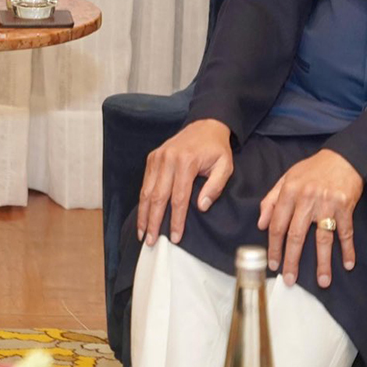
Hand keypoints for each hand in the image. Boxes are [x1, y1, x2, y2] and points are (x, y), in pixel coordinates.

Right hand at [137, 119, 234, 246]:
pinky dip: (142, 200)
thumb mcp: (225, 166)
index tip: (174, 237)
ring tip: (141, 233)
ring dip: (143, 214)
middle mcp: (168, 159)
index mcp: (186, 162)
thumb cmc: (216, 149)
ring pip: (146, 191)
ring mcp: (158, 158)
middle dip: (153, 222)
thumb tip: (201, 207)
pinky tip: (142, 214)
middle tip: (151, 241)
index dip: (175, 220)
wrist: (205, 125)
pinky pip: (145, 182)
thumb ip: (215, 187)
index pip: (178, 198)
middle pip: (157, 197)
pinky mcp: (152, 157)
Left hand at [257, 149, 362, 288]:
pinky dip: (348, 249)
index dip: (274, 246)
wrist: (343, 157)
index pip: (277, 224)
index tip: (273, 264)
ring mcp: (327, 204)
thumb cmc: (312, 170)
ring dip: (322, 262)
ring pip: (323, 238)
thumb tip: (261, 224)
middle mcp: (307, 199)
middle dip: (292, 260)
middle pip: (297, 235)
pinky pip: (346, 232)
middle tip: (289, 279)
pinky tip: (348, 264)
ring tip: (322, 282)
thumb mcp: (286, 179)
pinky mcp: (345, 207)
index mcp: (289, 192)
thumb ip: (271, 200)